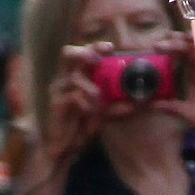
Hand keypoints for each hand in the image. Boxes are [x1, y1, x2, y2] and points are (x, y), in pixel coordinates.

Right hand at [41, 42, 113, 162]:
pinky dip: (87, 104)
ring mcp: (59, 90)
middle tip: (99, 59)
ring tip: (100, 102)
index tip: (111, 48)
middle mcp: (65, 79)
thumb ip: (118, 105)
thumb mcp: (105, 112)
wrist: (65, 147)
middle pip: (68, 53)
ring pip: (75, 77)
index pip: (83, 53)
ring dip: (92, 89)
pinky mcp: (56, 104)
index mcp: (76, 76)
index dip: (96, 47)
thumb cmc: (83, 125)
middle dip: (85, 52)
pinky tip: (93, 112)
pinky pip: (73, 97)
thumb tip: (138, 103)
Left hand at [151, 32, 194, 160]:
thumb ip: (174, 108)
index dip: (168, 48)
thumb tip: (153, 104)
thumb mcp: (190, 115)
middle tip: (165, 40)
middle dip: (176, 39)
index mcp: (193, 76)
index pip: (179, 55)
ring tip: (175, 40)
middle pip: (189, 45)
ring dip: (189, 40)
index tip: (156, 48)